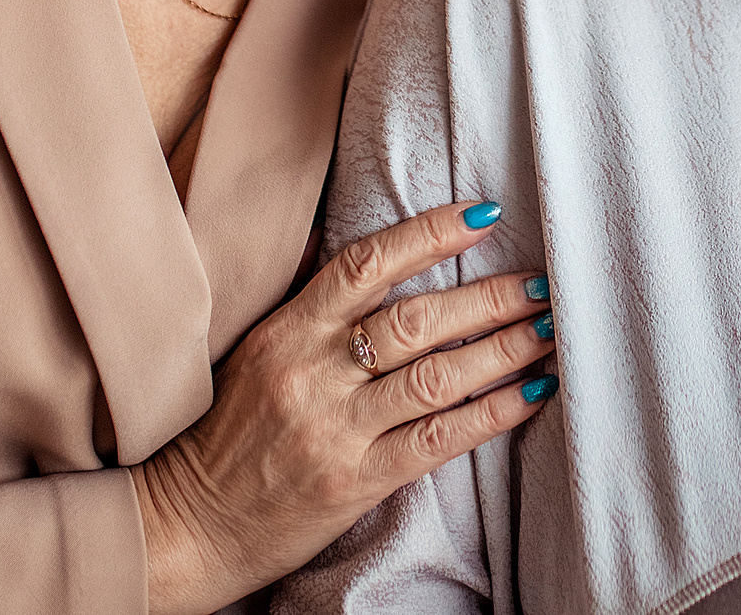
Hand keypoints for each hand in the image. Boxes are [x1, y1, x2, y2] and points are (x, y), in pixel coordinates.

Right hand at [131, 200, 554, 614]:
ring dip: (504, 348)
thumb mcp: (258, 351)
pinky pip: (438, 439)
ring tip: (550, 331)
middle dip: (489, 297)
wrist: (190, 524)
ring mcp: (336, 428)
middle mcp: (313, 372)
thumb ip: (310, 303)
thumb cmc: (232, 432)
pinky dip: (492, 413)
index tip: (484, 216)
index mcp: (288, 330)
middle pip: (416, 319)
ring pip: (436, 375)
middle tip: (542, 282)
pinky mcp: (356, 480)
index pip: (366, 264)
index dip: (429, 234)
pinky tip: (531, 394)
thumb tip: (353, 241)